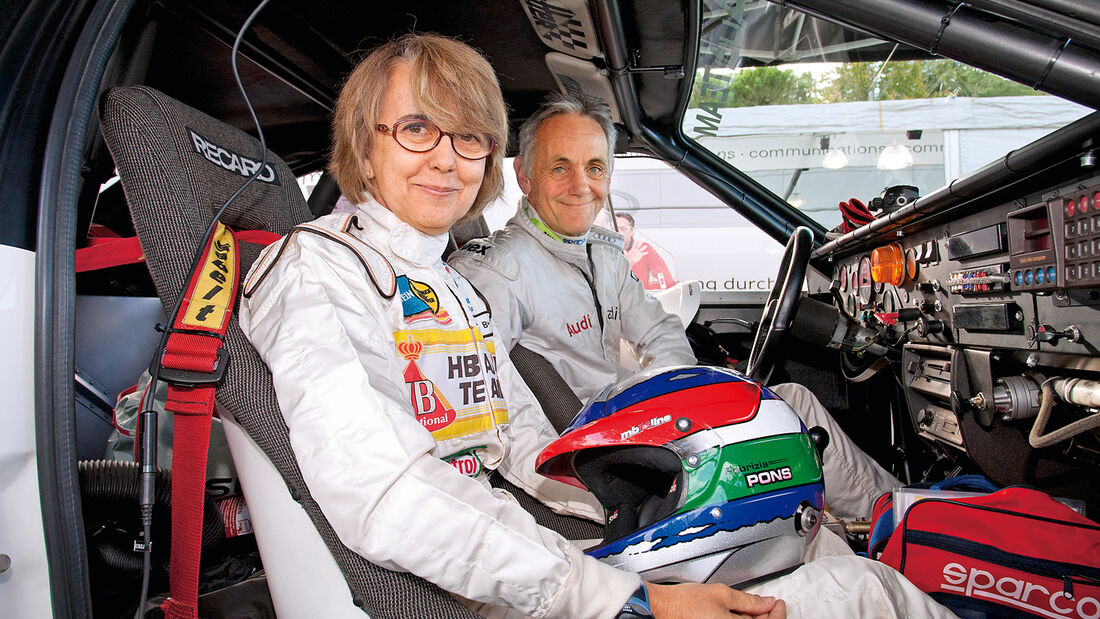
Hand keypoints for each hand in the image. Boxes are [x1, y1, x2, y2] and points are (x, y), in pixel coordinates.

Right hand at [646, 582, 785, 618]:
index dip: (777, 613)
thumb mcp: (722, 593)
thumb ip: (748, 600)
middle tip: (771, 604)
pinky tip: (741, 613)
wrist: (664, 607)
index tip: (779, 604)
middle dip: (768, 616)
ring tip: (756, 606)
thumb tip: (766, 602)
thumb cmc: (685, 602)